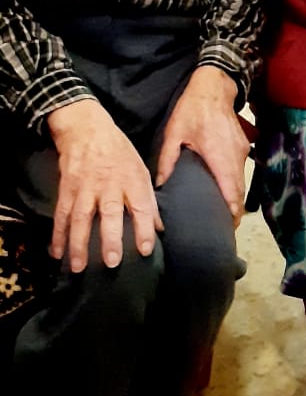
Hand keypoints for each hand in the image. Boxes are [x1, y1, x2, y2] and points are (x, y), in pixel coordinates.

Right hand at [48, 99, 162, 271]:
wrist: (87, 128)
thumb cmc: (118, 151)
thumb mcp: (140, 169)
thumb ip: (148, 200)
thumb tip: (159, 229)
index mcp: (131, 178)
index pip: (141, 205)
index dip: (144, 228)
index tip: (145, 249)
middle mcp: (109, 183)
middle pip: (109, 212)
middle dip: (110, 238)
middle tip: (112, 262)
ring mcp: (85, 186)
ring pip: (80, 217)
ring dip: (78, 243)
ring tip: (79, 267)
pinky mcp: (67, 187)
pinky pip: (61, 213)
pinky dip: (57, 234)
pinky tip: (56, 253)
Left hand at [157, 66, 249, 224]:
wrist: (214, 85)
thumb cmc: (193, 108)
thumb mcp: (175, 132)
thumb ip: (168, 159)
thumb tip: (160, 184)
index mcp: (219, 156)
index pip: (232, 192)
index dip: (232, 213)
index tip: (227, 228)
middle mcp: (235, 156)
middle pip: (240, 192)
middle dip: (234, 212)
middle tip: (223, 228)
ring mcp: (242, 151)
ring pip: (242, 182)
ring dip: (235, 198)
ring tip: (223, 214)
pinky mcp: (243, 146)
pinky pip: (241, 170)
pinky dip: (236, 184)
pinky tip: (225, 190)